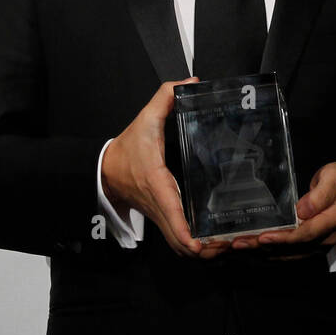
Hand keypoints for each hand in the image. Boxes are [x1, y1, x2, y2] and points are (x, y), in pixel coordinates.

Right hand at [101, 79, 229, 259]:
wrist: (106, 168)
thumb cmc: (128, 146)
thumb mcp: (145, 117)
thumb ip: (165, 97)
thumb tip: (190, 83)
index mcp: (156, 182)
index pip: (171, 213)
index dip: (185, 234)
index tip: (201, 244)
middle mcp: (158, 204)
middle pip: (179, 240)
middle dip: (203, 249)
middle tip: (229, 246)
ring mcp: (159, 215)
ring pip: (178, 245)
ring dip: (200, 251)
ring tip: (226, 246)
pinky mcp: (162, 218)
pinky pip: (177, 239)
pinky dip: (193, 245)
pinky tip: (212, 240)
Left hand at [228, 161, 335, 253]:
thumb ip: (321, 194)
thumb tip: (302, 211)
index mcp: (333, 219)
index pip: (305, 233)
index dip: (283, 237)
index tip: (262, 237)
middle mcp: (325, 237)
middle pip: (292, 248)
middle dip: (263, 247)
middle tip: (237, 244)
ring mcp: (319, 244)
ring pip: (289, 253)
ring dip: (262, 252)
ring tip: (238, 247)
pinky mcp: (312, 245)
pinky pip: (290, 253)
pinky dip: (270, 252)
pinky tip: (253, 249)